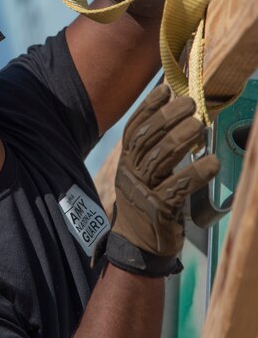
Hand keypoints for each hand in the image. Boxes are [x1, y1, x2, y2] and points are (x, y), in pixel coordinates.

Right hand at [107, 84, 219, 275]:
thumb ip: (157, 150)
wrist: (137, 247)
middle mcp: (130, 174)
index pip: (134, 129)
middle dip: (168, 118)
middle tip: (190, 103)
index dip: (148, 107)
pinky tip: (211, 162)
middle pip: (146, 140)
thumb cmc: (148, 204)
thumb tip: (180, 117)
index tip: (165, 90)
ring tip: (200, 126)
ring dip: (181, 139)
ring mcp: (142, 192)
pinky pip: (177, 188)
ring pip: (159, 159)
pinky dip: (196, 174)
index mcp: (127, 162)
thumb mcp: (145, 176)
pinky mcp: (157, 211)